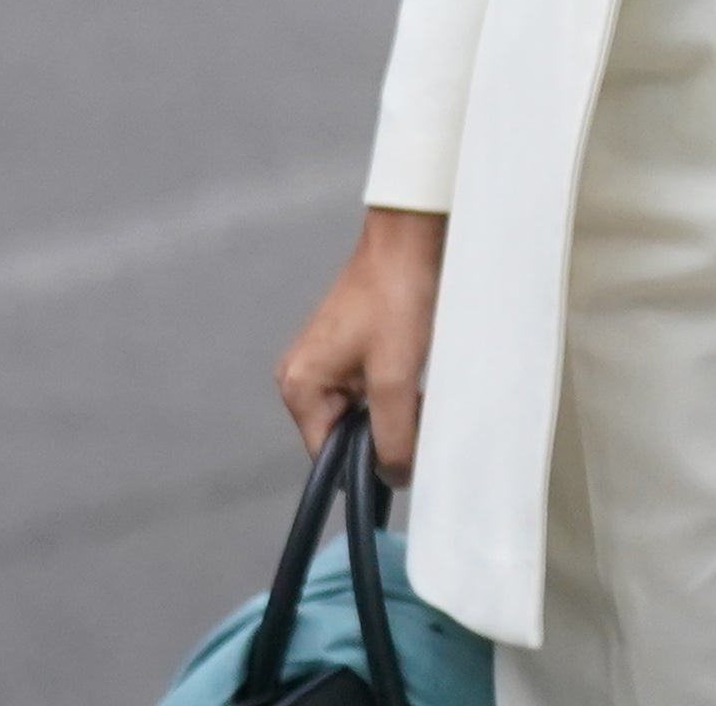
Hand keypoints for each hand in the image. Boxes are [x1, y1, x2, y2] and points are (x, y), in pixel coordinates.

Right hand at [277, 207, 445, 481]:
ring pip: (365, 410)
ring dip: (396, 406)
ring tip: (417, 377)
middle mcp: (304, 375)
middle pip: (347, 434)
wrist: (411, 237)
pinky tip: (416, 365)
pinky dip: (398, 386)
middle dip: (386, 429)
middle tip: (416, 403)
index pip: (329, 456)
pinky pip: (373, 386)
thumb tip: (392, 477)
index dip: (368, 462)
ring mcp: (327, 360)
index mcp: (299, 387)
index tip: (406, 452)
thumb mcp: (395, 376)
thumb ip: (392, 434)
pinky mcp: (351, 346)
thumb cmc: (396, 294)